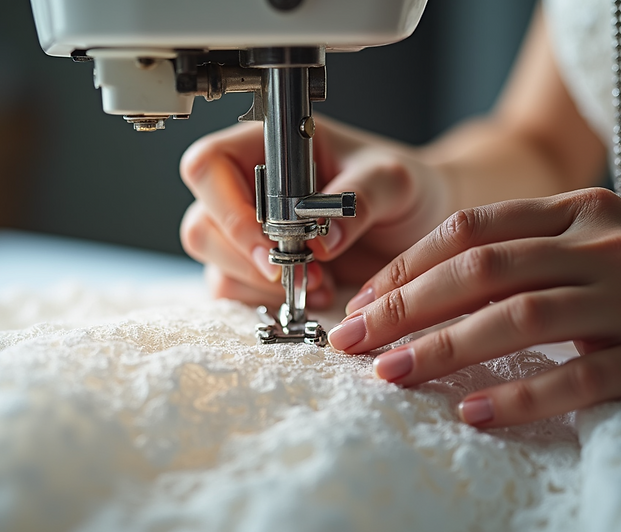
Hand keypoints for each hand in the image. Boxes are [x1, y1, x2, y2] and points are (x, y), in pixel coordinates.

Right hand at [179, 117, 451, 308]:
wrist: (417, 221)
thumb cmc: (401, 184)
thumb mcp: (392, 180)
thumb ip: (358, 199)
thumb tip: (318, 237)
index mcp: (268, 144)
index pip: (209, 166)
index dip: (228, 209)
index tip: (274, 243)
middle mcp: (247, 183)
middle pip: (203, 221)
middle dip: (247, 257)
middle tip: (302, 271)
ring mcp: (247, 227)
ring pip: (213, 260)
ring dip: (259, 283)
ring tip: (317, 281)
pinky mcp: (257, 265)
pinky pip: (232, 288)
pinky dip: (266, 299)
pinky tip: (312, 291)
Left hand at [329, 188, 620, 429]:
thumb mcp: (593, 248)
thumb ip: (522, 254)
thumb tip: (424, 288)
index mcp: (579, 212)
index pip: (472, 229)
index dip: (408, 265)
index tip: (363, 301)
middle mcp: (604, 246)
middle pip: (483, 270)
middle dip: (406, 307)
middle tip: (353, 339)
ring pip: (520, 318)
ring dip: (445, 348)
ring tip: (391, 375)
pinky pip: (578, 377)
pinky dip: (521, 396)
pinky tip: (473, 412)